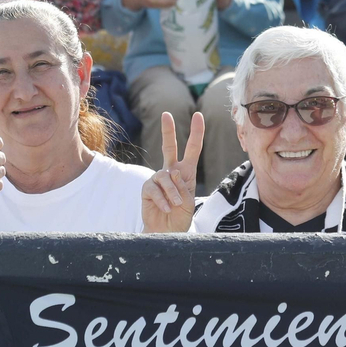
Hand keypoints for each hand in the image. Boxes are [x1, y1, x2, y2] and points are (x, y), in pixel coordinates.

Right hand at [142, 111, 203, 231]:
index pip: (192, 149)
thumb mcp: (189, 202)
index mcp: (186, 172)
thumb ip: (182, 187)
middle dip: (168, 130)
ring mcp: (158, 179)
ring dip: (173, 192)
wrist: (167, 232)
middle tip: (166, 114)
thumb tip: (170, 173)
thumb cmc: (180, 217)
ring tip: (176, 205)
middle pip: (169, 147)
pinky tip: (167, 208)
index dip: (196, 132)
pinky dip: (163, 199)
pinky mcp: (147, 189)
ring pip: (165, 177)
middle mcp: (171, 172)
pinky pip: (155, 188)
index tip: (198, 115)